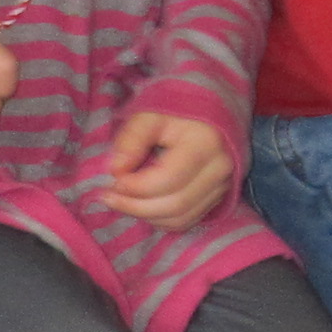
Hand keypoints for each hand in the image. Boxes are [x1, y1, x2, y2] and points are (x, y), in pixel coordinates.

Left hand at [100, 113, 234, 230]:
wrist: (206, 112)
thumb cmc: (175, 110)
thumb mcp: (149, 115)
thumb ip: (131, 140)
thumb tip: (115, 170)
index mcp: (206, 143)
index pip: (168, 178)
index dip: (136, 186)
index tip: (113, 180)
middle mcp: (220, 169)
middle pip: (175, 204)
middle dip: (135, 206)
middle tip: (108, 198)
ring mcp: (222, 187)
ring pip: (180, 219)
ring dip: (145, 216)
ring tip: (121, 202)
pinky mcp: (217, 198)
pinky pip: (186, 221)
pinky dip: (159, 220)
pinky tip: (140, 206)